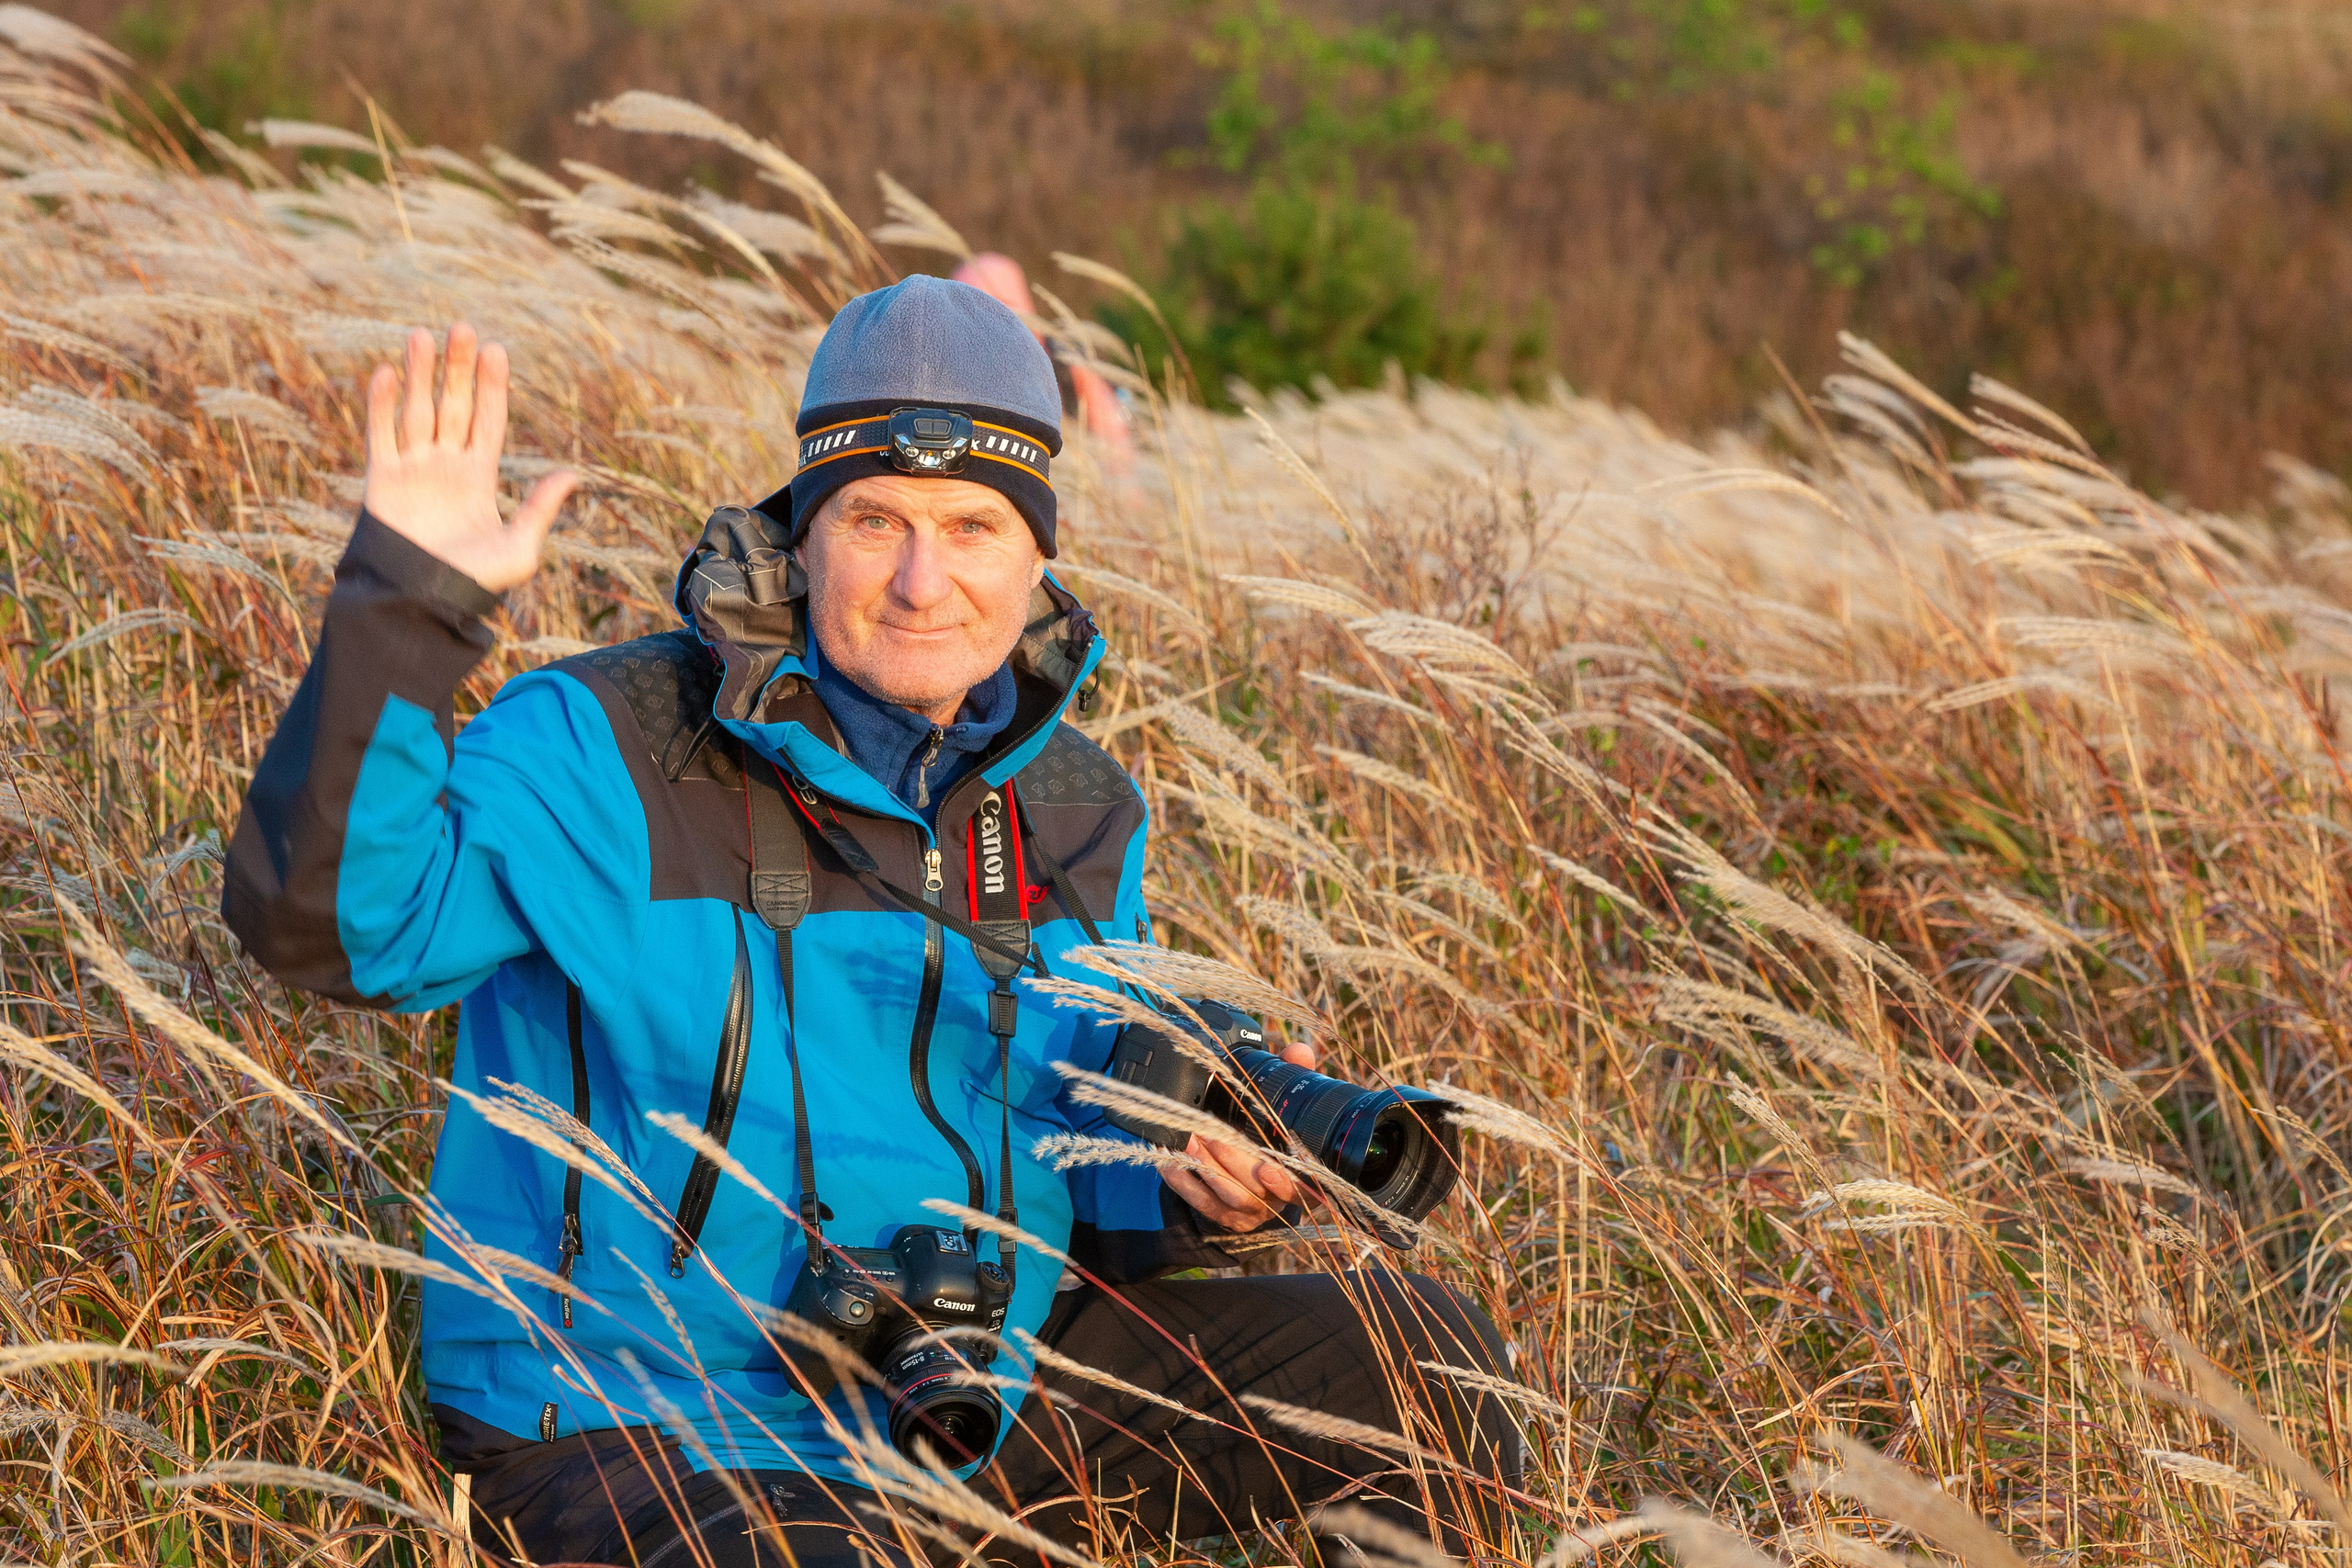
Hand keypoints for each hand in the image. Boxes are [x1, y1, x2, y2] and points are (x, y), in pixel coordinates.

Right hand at [362, 323, 574, 592]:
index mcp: (479, 477)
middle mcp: (446, 465)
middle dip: (458, 368)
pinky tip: (385, 372)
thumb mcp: (520, 548)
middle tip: (463, 328)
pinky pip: (380, 434)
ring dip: (419, 374)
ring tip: (423, 334)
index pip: (488, 421)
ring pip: (417, 410)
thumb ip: (541, 509)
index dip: (493, 386)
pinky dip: (381, 404)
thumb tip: (572, 474)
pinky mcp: (382, 479)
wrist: (423, 604)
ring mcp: (413, 469)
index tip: (498, 351)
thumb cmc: (474, 583)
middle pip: (453, 405)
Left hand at [1165, 1039, 1318, 1232]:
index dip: (1285, 1181)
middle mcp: (1275, 1200)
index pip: (1300, 1186)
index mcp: (1300, 1177)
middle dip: (1230, 1158)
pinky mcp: (1220, 1215)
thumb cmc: (1275, 1140)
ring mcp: (1247, 1212)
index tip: (1269, 1168)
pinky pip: (1198, 1201)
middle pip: (1253, 1187)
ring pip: (1226, 1193)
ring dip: (1204, 1165)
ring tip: (1187, 1138)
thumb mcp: (1288, 1111)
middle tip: (1210, 1130)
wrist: (1259, 1185)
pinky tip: (1166, 1158)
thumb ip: (1295, 1079)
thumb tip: (1299, 1052)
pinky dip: (1181, 1179)